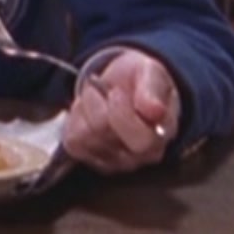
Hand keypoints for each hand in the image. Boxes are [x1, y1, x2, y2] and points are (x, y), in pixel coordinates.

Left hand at [61, 47, 179, 173]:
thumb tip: (154, 110)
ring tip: (101, 97)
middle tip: (109, 91)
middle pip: (104, 132)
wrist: (122, 83)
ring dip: (87, 106)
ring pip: (86, 133)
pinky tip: (89, 111)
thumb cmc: (140, 81)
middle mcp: (138, 157)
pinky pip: (72, 140)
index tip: (117, 92)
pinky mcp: (88, 157)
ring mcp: (113, 160)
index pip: (141, 141)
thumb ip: (153, 90)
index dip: (122, 113)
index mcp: (160, 137)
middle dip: (100, 103)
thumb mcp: (150, 73)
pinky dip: (75, 118)